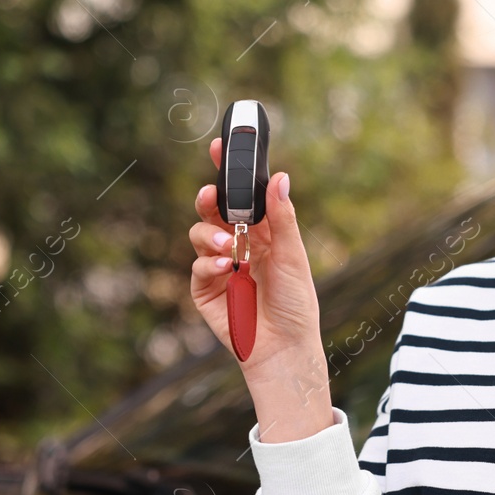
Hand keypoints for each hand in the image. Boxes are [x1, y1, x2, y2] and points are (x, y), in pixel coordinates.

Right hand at [188, 138, 326, 399]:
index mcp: (261, 232)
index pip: (241, 195)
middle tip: (211, 196)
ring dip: (210, 234)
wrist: (285, 348)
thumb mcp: (293, 255)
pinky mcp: (206, 290)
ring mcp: (219, 266)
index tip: (221, 146)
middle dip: (208, 198)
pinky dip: (209, 262)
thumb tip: (280, 177)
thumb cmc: (296, 303)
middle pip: (213, 209)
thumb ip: (282, 218)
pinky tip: (227, 268)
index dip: (229, 171)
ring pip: (199, 233)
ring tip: (230, 248)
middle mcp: (237, 244)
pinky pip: (198, 266)